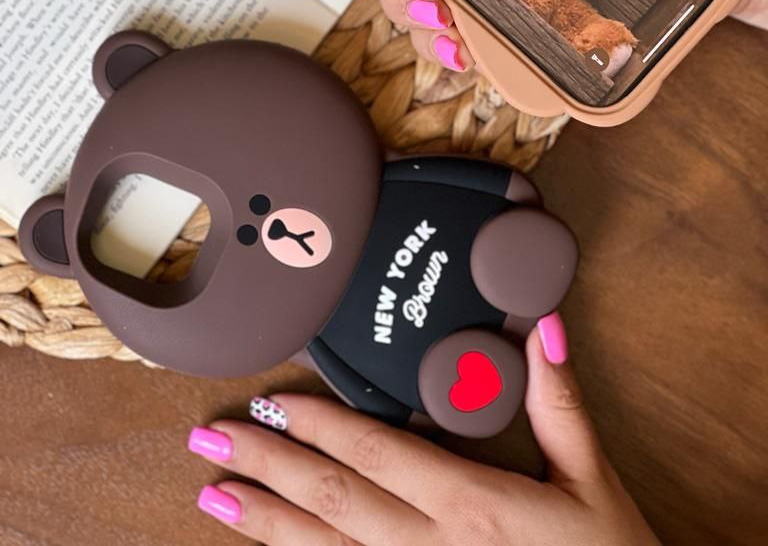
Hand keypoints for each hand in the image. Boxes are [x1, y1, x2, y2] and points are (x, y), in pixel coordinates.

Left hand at [188, 316, 659, 544]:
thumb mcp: (592, 481)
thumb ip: (559, 404)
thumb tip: (544, 328)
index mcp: (473, 507)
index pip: (376, 453)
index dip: (318, 425)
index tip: (273, 401)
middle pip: (332, 500)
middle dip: (266, 466)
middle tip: (210, 440)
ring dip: (264, 523)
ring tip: (214, 497)